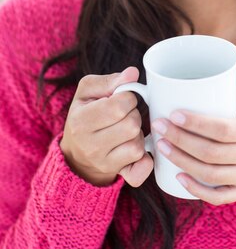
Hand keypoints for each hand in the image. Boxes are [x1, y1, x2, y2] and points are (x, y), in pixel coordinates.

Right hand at [60, 66, 152, 186]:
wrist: (76, 153)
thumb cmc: (84, 114)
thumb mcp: (87, 91)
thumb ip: (110, 81)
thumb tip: (132, 73)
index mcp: (81, 121)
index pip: (119, 106)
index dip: (128, 98)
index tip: (122, 99)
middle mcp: (91, 146)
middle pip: (131, 125)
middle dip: (133, 115)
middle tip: (124, 115)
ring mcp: (104, 163)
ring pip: (138, 145)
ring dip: (138, 134)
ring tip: (126, 130)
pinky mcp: (118, 175)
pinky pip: (141, 169)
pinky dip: (146, 159)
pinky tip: (139, 149)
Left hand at [152, 47, 235, 214]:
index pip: (224, 130)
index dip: (196, 123)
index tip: (174, 113)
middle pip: (212, 153)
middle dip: (180, 140)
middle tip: (158, 126)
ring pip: (211, 174)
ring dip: (182, 161)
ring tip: (161, 146)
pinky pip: (219, 197)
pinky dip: (197, 190)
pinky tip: (179, 176)